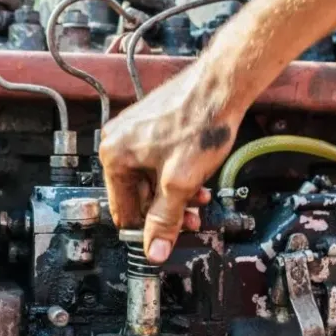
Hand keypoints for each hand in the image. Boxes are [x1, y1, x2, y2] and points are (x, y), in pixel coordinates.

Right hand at [99, 61, 244, 263]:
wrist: (221, 85)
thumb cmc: (199, 122)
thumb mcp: (180, 183)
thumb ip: (165, 220)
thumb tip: (154, 250)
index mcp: (114, 155)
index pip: (123, 210)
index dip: (147, 229)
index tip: (166, 240)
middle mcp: (118, 142)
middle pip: (139, 195)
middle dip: (167, 210)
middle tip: (191, 221)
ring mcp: (135, 132)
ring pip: (153, 180)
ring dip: (176, 195)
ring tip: (200, 200)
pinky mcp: (153, 126)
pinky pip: (160, 162)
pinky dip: (178, 175)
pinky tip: (199, 180)